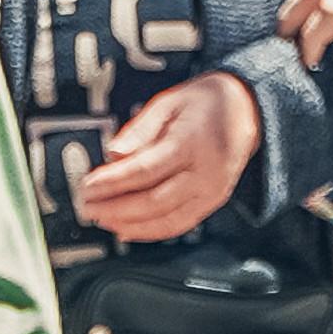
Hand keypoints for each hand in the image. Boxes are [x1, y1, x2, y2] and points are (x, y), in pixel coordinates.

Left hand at [75, 73, 258, 243]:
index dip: (112, 182)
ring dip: (129, 224)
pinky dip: (151, 231)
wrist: (245, 111)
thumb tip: (113, 154)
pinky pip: (179, 224)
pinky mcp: (212, 203)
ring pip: (165, 219)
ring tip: (102, 219)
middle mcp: (205, 172)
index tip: (87, 186)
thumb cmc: (205, 103)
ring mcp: (211, 191)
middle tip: (87, 206)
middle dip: (114, 207)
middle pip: (153, 200)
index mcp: (191, 142)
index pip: (144, 169)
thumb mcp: (169, 102)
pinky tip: (128, 229)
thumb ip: (139, 129)